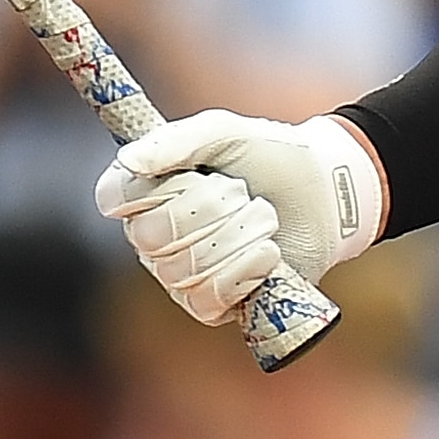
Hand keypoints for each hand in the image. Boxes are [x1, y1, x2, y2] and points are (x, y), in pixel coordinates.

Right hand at [95, 111, 384, 324]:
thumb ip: (178, 140)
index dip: (147, 190)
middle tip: (241, 191)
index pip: (113, 197)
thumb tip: (129, 161)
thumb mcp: (227, 132)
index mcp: (145, 190)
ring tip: (264, 218)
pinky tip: (268, 254)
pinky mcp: (210, 305)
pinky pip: (207, 300)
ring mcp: (177, 275)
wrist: (325, 194)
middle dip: (210, 208)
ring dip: (238, 236)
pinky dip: (245, 272)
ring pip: (184, 270)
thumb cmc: (269, 156)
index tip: (188, 174)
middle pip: (151, 236)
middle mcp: (152, 236)